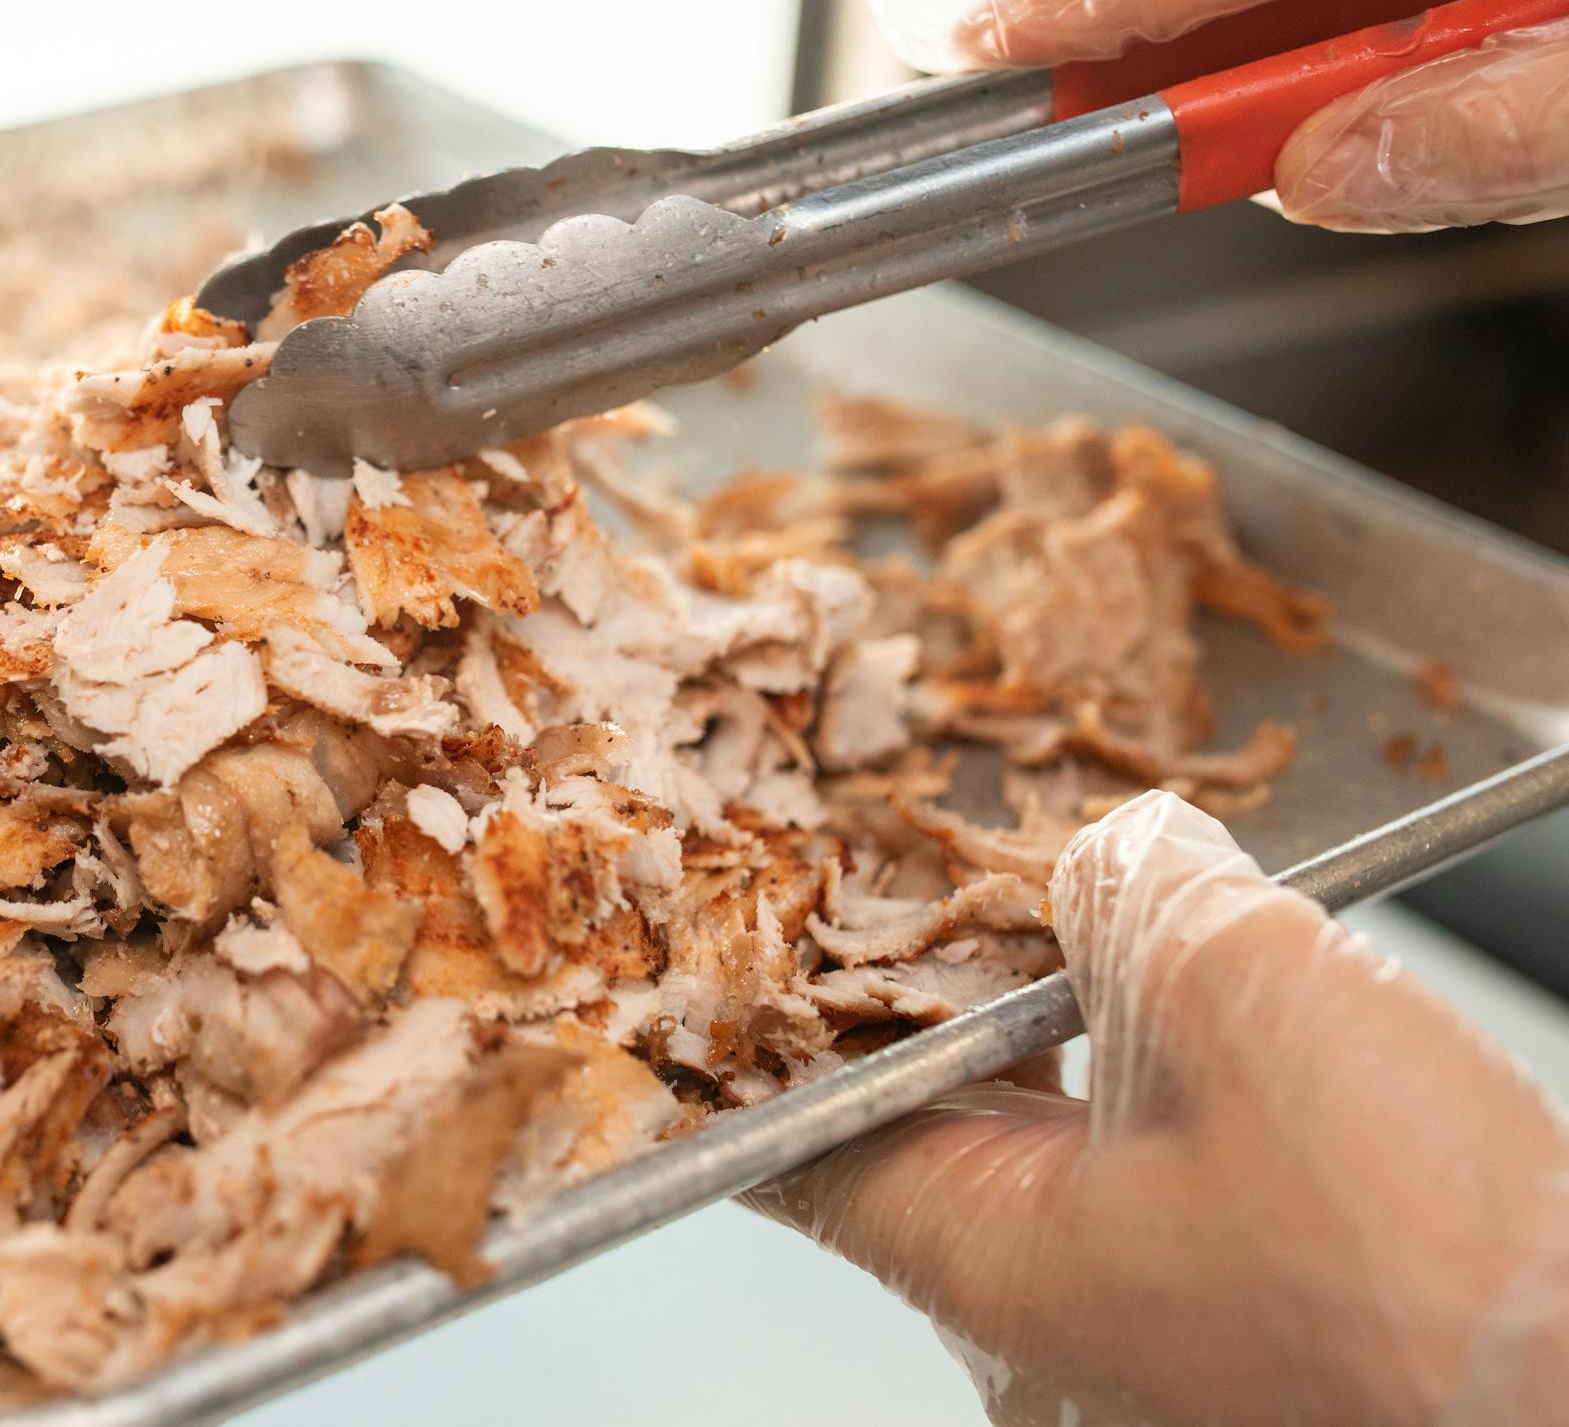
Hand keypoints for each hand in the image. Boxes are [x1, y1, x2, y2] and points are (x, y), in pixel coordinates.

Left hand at [748, 790, 1568, 1425]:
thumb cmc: (1426, 1260)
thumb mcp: (1236, 991)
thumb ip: (1128, 889)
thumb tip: (1115, 851)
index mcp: (978, 1259)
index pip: (791, 1127)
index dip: (770, 1010)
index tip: (755, 921)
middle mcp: (1039, 1323)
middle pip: (923, 1117)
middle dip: (936, 979)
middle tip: (941, 861)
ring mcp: (1144, 1331)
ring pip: (1049, 1138)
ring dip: (1065, 1017)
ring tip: (1088, 905)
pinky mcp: (1250, 1319)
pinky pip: (1153, 1174)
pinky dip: (1157, 1074)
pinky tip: (1206, 997)